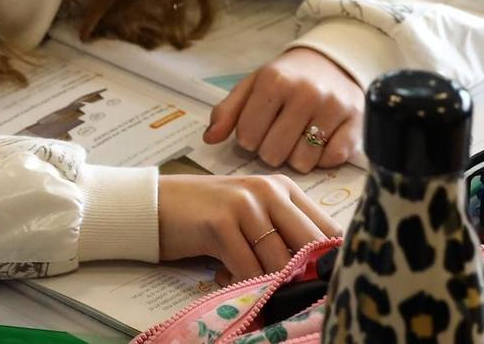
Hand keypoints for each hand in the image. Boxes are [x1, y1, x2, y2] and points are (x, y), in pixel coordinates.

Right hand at [159, 174, 341, 284]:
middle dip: (304, 277)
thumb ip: (284, 235)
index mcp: (283, 188)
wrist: (155, 205)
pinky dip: (242, 285)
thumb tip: (320, 274)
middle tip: (292, 295)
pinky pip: (248, 269)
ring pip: (279, 262)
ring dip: (269, 285)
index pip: (328, 229)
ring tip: (252, 287)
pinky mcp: (221, 222)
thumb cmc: (206, 217)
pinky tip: (224, 277)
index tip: (319, 284)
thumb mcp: (253, 218)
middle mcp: (268, 190)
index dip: (329, 262)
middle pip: (310, 246)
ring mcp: (245, 204)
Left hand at [205, 48, 365, 172]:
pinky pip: (332, 160)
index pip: (247, 135)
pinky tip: (318, 143)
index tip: (256, 130)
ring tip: (296, 141)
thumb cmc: (286, 78)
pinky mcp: (356, 123)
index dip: (248, 139)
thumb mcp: (253, 85)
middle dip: (270, 151)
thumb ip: (227, 111)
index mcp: (274, 81)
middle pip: (274, 153)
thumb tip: (209, 139)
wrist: (332, 62)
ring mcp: (334, 108)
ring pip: (303, 161)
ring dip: (296, 157)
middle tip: (276, 138)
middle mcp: (306, 93)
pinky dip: (322, 158)